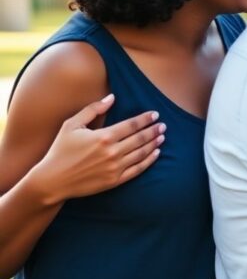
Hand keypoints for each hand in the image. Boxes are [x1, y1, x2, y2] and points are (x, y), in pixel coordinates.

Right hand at [29, 94, 164, 203]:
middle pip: (140, 138)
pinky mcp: (115, 180)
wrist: (52, 180)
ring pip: (142, 153)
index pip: (132, 125)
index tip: (155, 114)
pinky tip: (156, 153)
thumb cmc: (60, 150)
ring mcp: (115, 167)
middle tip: (163, 125)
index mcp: (104, 136)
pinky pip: (138, 169)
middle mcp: (112, 152)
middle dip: (153, 130)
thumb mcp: (71, 125)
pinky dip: (149, 160)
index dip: (146, 119)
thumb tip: (112, 97)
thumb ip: (93, 109)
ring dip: (154, 144)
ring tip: (162, 136)